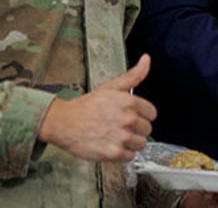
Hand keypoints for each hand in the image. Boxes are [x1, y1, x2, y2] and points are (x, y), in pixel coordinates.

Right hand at [38, 54, 156, 161]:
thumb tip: (146, 60)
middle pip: (147, 129)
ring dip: (130, 142)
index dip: (142, 114)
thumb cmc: (87, 105)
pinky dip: (123, 153)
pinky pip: (130, 157)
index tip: (131, 115)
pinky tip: (112, 144)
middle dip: (136, 128)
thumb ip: (133, 75)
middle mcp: (127, 120)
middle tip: (120, 125)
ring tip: (116, 135)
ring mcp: (121, 137)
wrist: (65, 122)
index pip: (152, 113)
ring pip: (140, 144)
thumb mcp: (112, 86)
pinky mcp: (114, 153)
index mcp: (129, 102)